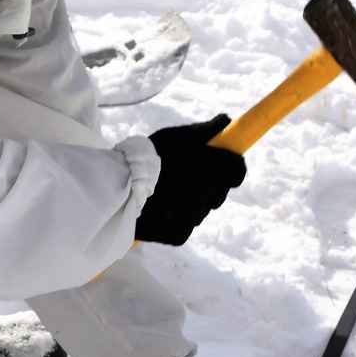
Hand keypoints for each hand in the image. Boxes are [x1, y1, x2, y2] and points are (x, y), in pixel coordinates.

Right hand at [134, 114, 245, 245]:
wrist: (117, 188)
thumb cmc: (147, 156)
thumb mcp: (175, 136)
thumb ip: (204, 130)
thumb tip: (227, 121)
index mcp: (212, 168)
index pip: (237, 171)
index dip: (229, 167)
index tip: (215, 164)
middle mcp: (208, 195)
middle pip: (218, 193)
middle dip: (207, 186)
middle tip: (182, 178)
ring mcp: (194, 217)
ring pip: (199, 210)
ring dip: (190, 203)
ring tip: (165, 193)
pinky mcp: (180, 235)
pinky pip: (184, 225)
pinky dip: (175, 219)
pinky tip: (159, 209)